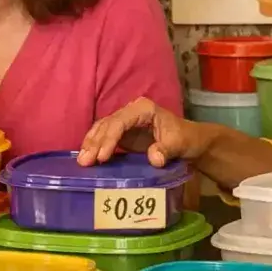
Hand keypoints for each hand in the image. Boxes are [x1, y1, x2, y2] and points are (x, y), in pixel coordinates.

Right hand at [77, 97, 208, 167]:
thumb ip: (166, 150)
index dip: (109, 138)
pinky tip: (86, 156)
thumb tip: (154, 158)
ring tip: (82, 161)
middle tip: (85, 161)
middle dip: (95, 142)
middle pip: (107, 124)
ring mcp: (124, 120)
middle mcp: (130, 111)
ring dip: (90, 144)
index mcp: (143, 109)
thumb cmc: (185, 139)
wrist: (189, 141)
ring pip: (102, 128)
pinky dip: (93, 145)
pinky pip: (103, 135)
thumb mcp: (179, 144)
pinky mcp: (121, 132)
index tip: (102, 156)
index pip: (120, 121)